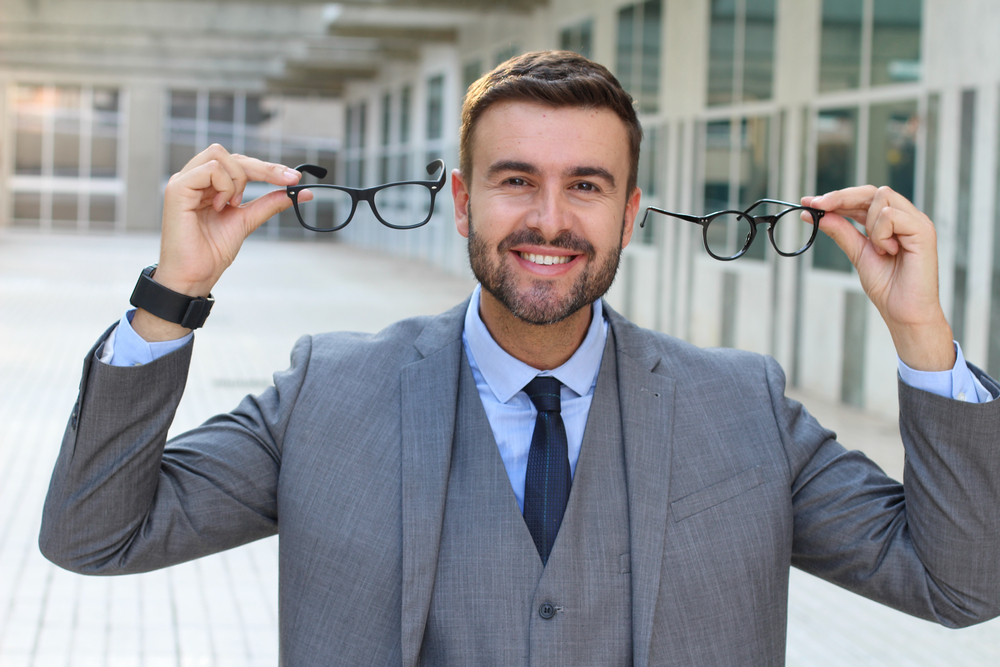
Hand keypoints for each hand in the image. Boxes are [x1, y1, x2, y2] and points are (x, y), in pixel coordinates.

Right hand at [133, 144, 306, 340]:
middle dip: (262, 168)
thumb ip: (269, 203)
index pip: (239, 163)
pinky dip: (224, 186)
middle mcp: (194, 178)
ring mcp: (184, 181)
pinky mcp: (177, 189)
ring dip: (238, 179)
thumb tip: (300, 192)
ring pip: (219, 155)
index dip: (267, 167)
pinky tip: (220, 206)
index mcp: (207, 184)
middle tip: (285, 182)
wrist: (195, 275)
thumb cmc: (212, 252)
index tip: (294, 178)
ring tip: (233, 205)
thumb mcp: (247, 221)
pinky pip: (210, 169)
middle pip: (231, 154)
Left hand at [802, 185, 954, 371]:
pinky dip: (881, 234)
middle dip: (840, 197)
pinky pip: (891, 216)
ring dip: (869, 223)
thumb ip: (842, 232)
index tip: (809, 202)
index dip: (837, 198)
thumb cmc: (887, 287)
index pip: (863, 198)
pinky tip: (888, 251)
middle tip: (816, 205)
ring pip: (881, 197)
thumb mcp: (857, 254)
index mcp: (891, 222)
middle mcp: (906, 217)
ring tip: (878, 249)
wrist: (904, 313)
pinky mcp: (923, 230)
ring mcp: (916, 221)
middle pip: (871, 190)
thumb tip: (817, 215)